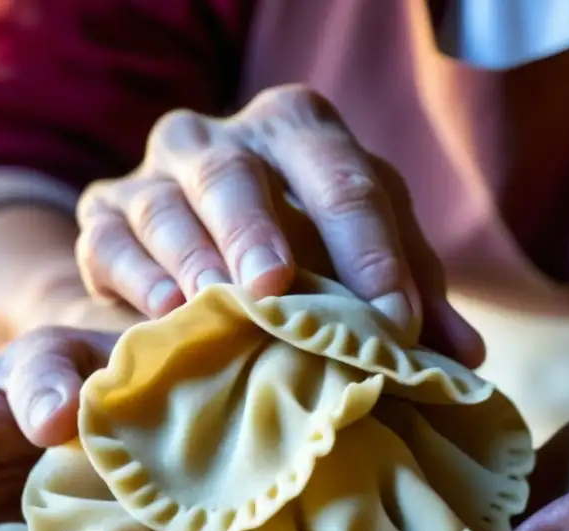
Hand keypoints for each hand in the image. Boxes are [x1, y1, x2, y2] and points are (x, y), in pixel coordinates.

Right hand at [75, 84, 483, 365]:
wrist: (198, 250)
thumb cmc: (302, 253)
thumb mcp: (360, 263)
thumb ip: (412, 297)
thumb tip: (464, 360)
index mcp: (302, 132)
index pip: (344, 178)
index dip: (372, 248)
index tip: (395, 319)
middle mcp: (223, 138)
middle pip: (238, 171)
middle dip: (258, 229)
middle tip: (277, 287)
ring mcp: (156, 173)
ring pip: (166, 202)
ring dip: (192, 255)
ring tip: (216, 302)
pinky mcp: (103, 216)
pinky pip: (109, 240)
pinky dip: (136, 276)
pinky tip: (166, 314)